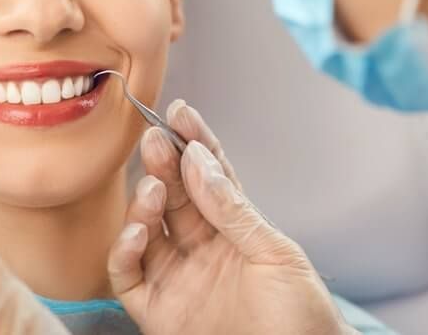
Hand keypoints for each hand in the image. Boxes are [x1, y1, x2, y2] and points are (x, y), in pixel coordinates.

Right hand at [108, 100, 355, 334]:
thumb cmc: (303, 319)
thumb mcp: (277, 255)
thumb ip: (233, 209)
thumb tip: (200, 159)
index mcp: (234, 231)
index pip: (209, 177)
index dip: (195, 143)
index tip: (182, 113)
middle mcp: (200, 250)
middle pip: (173, 196)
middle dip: (164, 163)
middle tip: (156, 138)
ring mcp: (176, 278)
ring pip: (145, 229)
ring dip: (143, 203)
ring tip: (154, 188)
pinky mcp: (157, 311)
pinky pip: (127, 276)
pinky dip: (124, 251)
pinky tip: (137, 233)